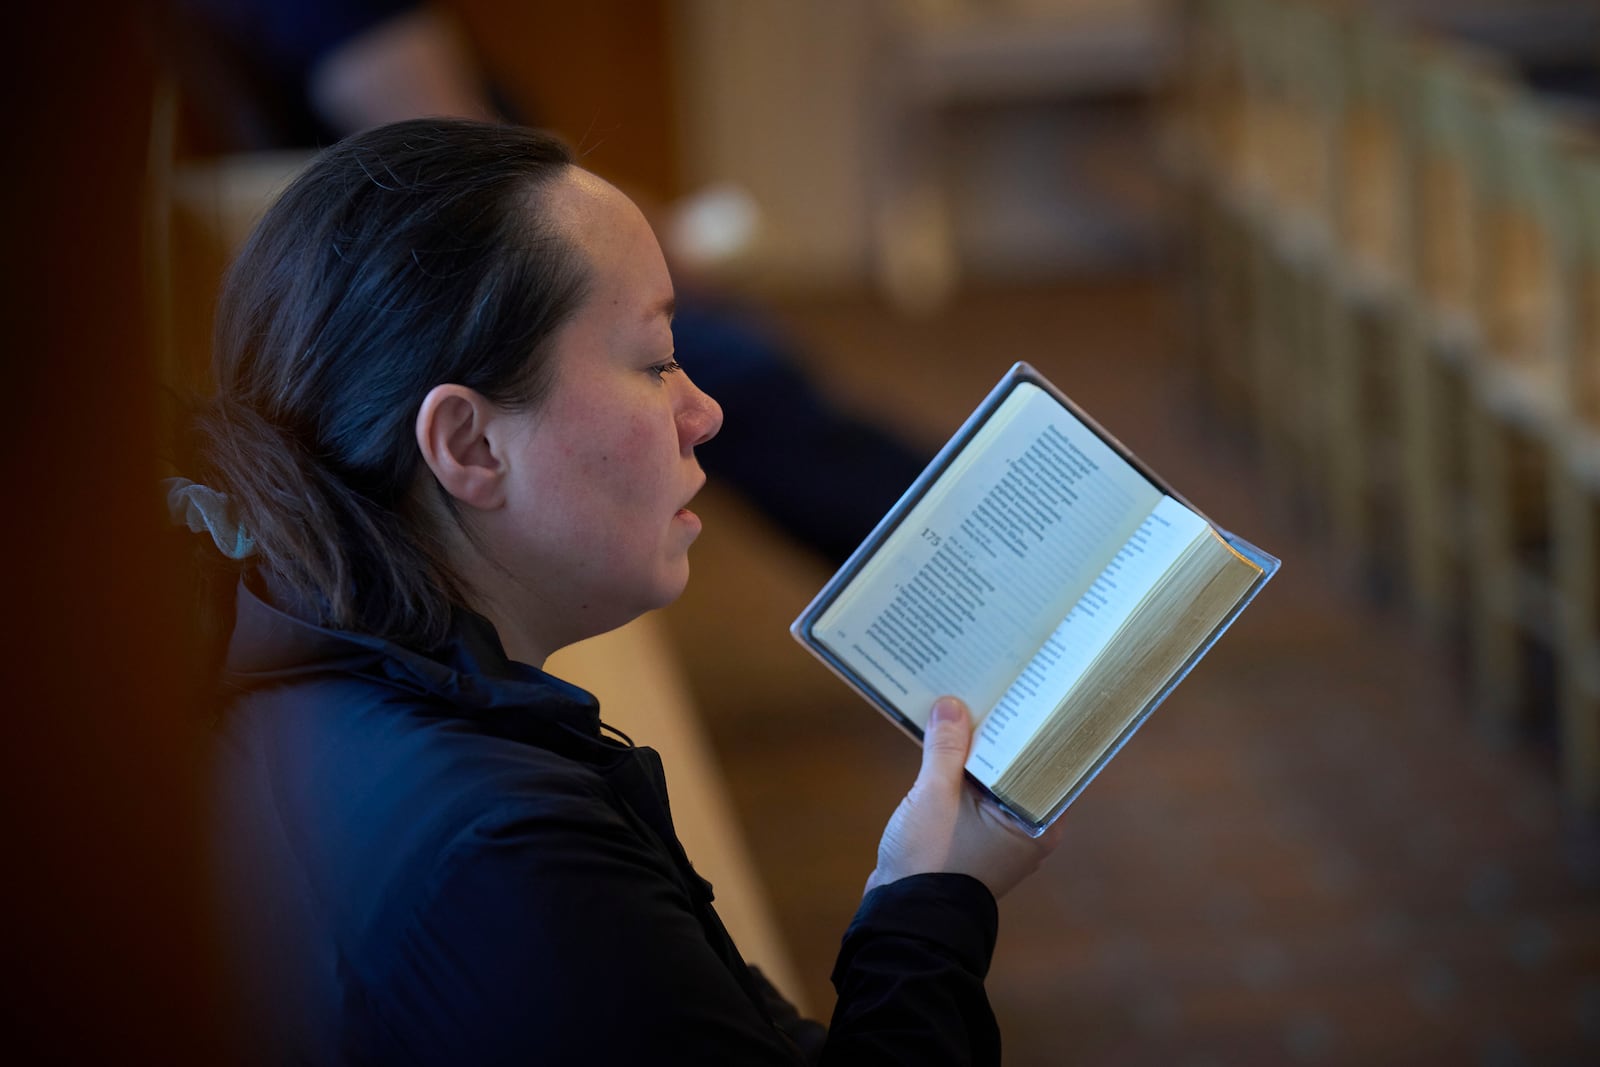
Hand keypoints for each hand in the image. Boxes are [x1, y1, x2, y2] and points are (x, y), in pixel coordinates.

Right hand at [866, 696, 1060, 899]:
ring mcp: (998, 834)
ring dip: (972, 751)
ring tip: (963, 704)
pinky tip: (941, 742)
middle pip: (1014, 766)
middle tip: (991, 686)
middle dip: (997, 732)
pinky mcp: (972, 836)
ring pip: (990, 778)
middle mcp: (1026, 827)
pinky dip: (958, 773)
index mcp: (1037, 821)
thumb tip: (952, 705)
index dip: (1030, 725)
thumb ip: (945, 747)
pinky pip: (971, 794)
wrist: (902, 916)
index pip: (1043, 761)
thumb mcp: (936, 795)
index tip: (1022, 688)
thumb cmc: (932, 860)